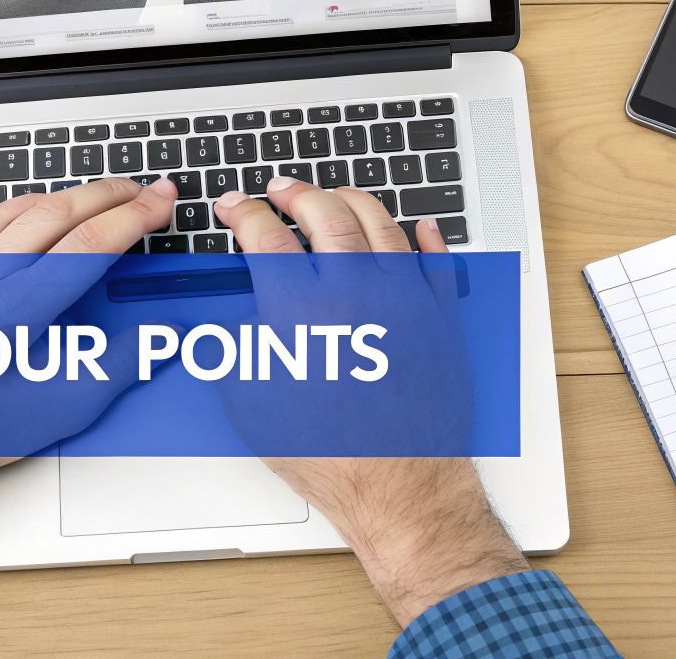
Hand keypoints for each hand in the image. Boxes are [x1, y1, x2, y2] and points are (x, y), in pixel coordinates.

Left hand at [0, 177, 177, 557]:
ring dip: (70, 194)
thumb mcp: (59, 408)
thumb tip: (163, 335)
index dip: (133, 218)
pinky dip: (25, 207)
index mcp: (12, 313)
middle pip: (57, 213)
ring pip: (19, 209)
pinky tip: (44, 209)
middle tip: (147, 189)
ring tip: (106, 193)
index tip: (160, 203)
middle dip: (111, 194)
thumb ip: (120, 365)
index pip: (87, 245)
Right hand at [213, 179, 529, 624]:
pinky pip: (435, 261)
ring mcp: (404, 298)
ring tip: (334, 195)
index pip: (265, 236)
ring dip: (352, 200)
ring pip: (381, 224)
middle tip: (281, 189)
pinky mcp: (440, 318)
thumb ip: (237, 347)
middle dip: (296, 193)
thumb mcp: (251, 402)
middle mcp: (356, 289)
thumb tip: (240, 321)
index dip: (243, 213)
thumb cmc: (328, 453)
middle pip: (325, 214)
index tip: (235, 206)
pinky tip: (418, 227)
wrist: (398, 487)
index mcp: (301, 306)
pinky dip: (425, 237)